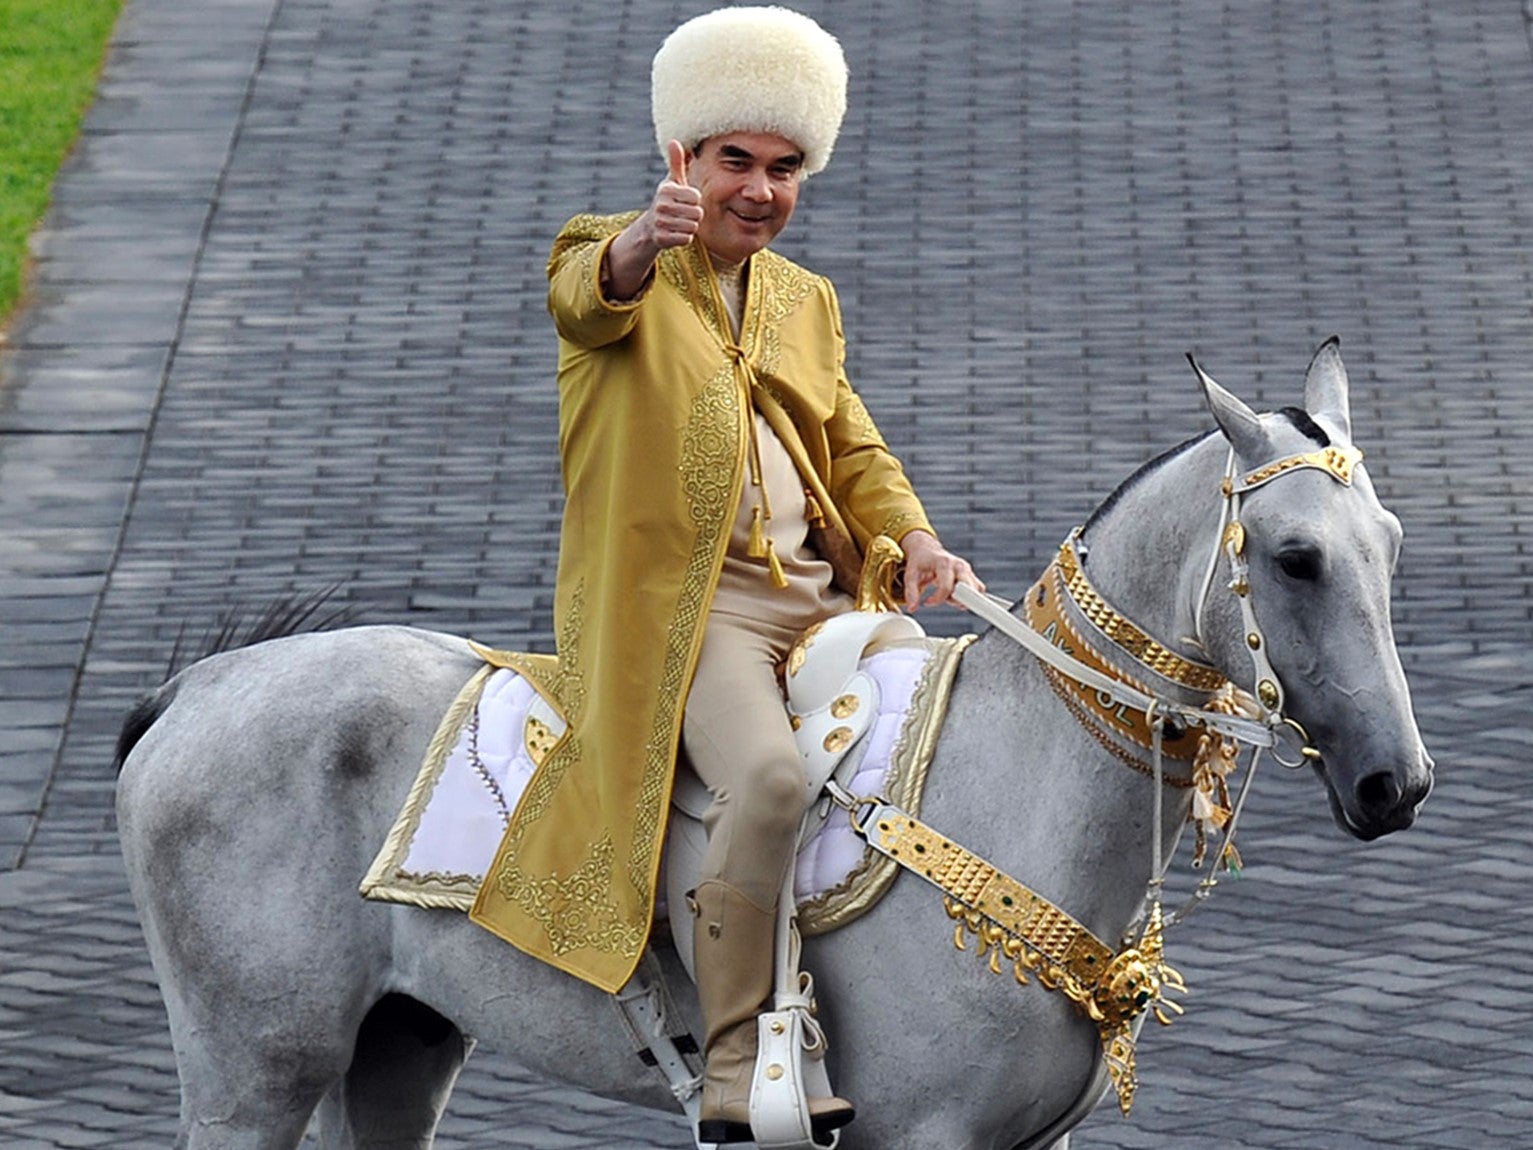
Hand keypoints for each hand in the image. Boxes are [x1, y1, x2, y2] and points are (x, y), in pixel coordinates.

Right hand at [604, 140, 702, 299]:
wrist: (650, 227)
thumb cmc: (668, 200)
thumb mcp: (672, 181)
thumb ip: (677, 162)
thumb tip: (674, 141)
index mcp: (666, 190)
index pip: (696, 197)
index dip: (694, 200)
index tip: (685, 200)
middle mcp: (661, 205)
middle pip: (697, 213)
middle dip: (694, 215)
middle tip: (683, 213)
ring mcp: (660, 223)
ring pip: (693, 227)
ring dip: (690, 226)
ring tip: (679, 222)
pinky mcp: (662, 239)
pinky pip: (687, 239)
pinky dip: (684, 238)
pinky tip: (676, 233)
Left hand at [899, 530, 984, 611]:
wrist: (926, 550)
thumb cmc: (919, 562)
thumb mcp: (910, 576)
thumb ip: (911, 593)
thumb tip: (912, 608)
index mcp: (945, 563)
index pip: (947, 588)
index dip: (937, 599)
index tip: (927, 602)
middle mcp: (960, 565)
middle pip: (968, 590)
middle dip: (956, 600)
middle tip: (944, 599)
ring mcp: (967, 570)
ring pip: (975, 592)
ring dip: (962, 599)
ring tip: (947, 595)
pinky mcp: (971, 575)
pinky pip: (977, 590)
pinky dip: (968, 597)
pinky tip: (954, 594)